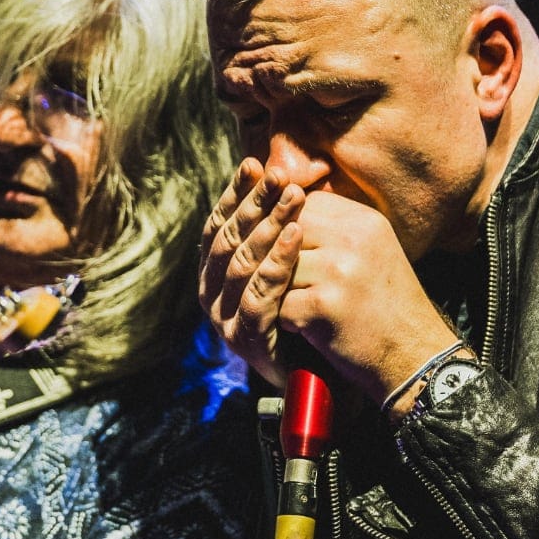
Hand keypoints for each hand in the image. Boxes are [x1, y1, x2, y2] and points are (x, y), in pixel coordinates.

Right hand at [201, 158, 305, 386]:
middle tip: (279, 177)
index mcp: (217, 273)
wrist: (325, 374)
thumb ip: (281, 229)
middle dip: (254, 205)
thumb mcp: (294, 264)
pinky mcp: (246, 342)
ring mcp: (225, 320)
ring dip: (267, 227)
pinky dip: (276, 265)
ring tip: (294, 199)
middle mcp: (212, 294)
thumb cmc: (309, 314)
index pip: (220, 225)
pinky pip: (258, 298)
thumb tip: (284, 173)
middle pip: (227, 240)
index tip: (256, 164)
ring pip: (240, 266)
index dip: (236, 195)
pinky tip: (296, 238)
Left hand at [279, 191, 461, 411]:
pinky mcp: (324, 306)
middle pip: (284, 232)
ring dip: (280, 291)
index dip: (285, 227)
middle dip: (276, 258)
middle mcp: (353, 239)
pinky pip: (280, 303)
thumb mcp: (372, 252)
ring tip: (295, 305)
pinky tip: (305, 329)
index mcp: (364, 221)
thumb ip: (335, 229)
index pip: (302, 203)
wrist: (416, 356)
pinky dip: (287, 320)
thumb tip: (286, 206)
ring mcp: (339, 271)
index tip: (285, 251)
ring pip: (278, 268)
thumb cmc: (388, 306)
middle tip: (280, 281)